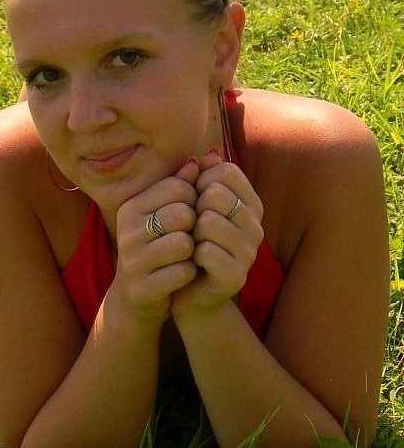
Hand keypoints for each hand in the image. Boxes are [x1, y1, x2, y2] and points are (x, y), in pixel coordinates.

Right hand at [111, 158, 199, 323]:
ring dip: (193, 251)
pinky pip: (183, 272)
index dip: (195, 200)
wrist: (137, 296)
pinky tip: (181, 275)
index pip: (178, 187)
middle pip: (183, 214)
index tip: (191, 213)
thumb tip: (199, 160)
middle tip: (189, 237)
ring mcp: (132, 260)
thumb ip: (180, 186)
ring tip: (185, 256)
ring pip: (184, 243)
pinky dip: (189, 273)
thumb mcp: (163, 214)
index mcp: (131, 207)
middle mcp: (127, 231)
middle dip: (194, 227)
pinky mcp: (142, 287)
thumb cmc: (157, 247)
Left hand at [171, 151, 263, 318]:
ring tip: (192, 245)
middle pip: (215, 194)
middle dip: (194, 208)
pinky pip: (205, 251)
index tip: (194, 200)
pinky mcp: (235, 277)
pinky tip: (193, 262)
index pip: (226, 172)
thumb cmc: (193, 243)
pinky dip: (191, 254)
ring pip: (208, 222)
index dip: (201, 181)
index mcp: (251, 205)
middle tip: (191, 228)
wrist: (191, 293)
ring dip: (191, 233)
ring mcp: (249, 253)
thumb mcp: (196, 206)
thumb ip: (202, 179)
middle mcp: (256, 227)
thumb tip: (207, 154)